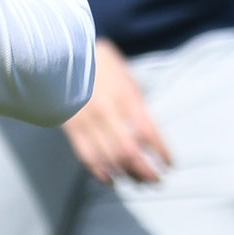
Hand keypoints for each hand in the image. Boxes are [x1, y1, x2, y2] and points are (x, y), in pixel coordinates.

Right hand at [61, 39, 171, 183]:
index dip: (162, 152)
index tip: (170, 164)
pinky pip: (87, 156)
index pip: (148, 132)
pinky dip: (100, 172)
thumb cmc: (101, 64)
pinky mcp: (71, 127)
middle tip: (157, 180)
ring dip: (127, 175)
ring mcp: (87, 120)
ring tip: (138, 182)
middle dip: (146, 171)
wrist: (63, 52)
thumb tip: (150, 136)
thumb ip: (138, 105)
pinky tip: (112, 179)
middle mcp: (106, 111)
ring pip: (109, 158)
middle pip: (129, 152)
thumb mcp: (126, 77)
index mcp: (124, 95)